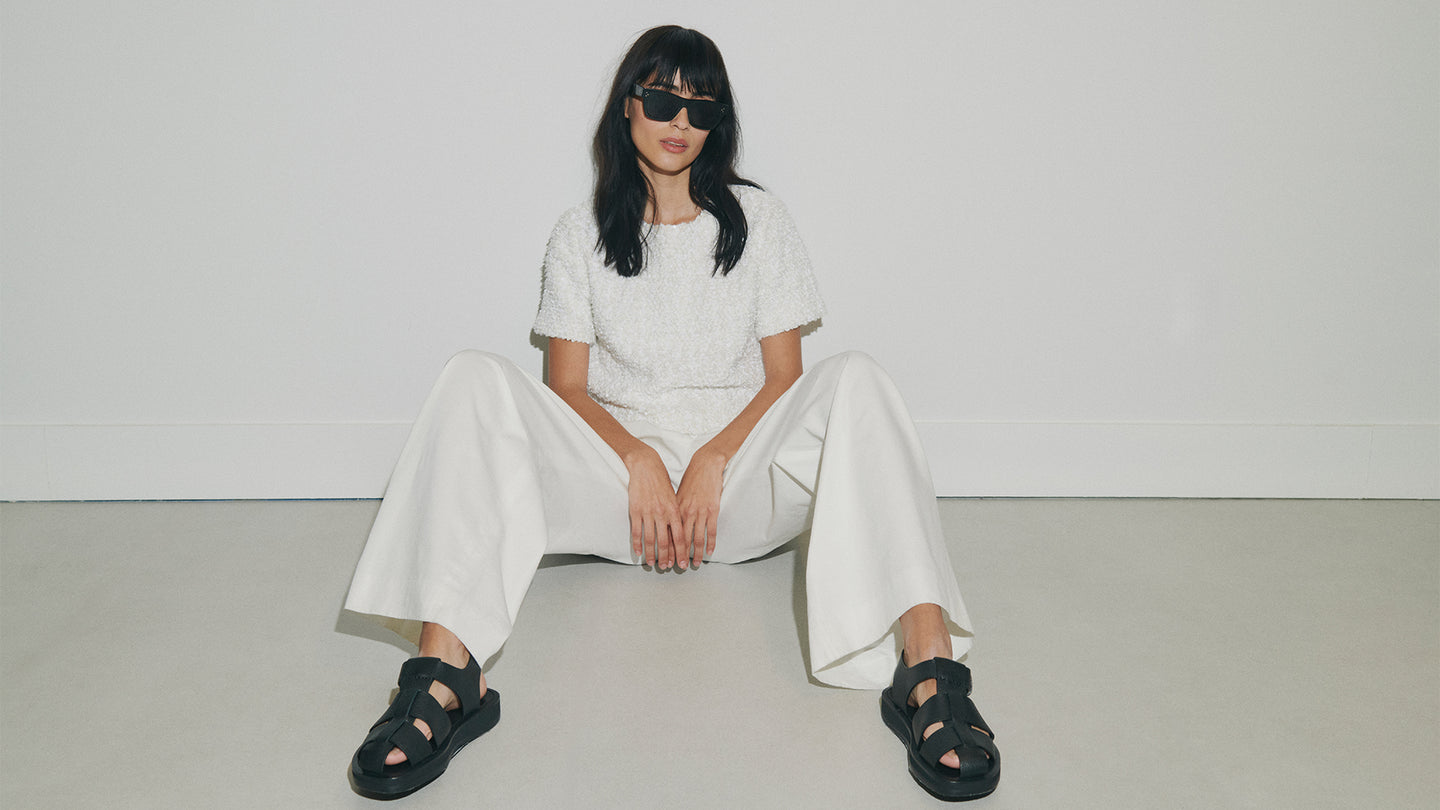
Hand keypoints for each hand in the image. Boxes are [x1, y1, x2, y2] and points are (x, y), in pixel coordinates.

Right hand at [623, 446, 681, 568]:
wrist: (646, 466)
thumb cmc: (661, 480)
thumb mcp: (673, 497)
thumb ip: (676, 513)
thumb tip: (680, 529)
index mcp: (675, 510)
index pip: (680, 537)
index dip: (681, 552)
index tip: (682, 563)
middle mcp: (663, 513)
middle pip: (666, 541)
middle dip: (668, 557)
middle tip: (667, 568)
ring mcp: (648, 513)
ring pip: (651, 539)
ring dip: (652, 554)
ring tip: (653, 564)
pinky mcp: (636, 510)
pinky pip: (637, 531)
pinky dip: (637, 544)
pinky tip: (638, 553)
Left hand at [675, 446, 723, 569]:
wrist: (705, 464)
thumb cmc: (691, 478)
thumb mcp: (677, 494)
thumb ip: (674, 510)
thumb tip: (668, 523)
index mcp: (674, 509)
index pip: (668, 534)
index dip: (666, 549)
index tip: (665, 560)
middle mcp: (685, 512)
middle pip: (680, 539)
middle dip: (678, 555)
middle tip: (678, 568)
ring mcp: (699, 512)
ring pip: (696, 538)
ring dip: (695, 553)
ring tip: (694, 564)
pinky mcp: (712, 510)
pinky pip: (710, 531)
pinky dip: (710, 543)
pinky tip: (710, 552)